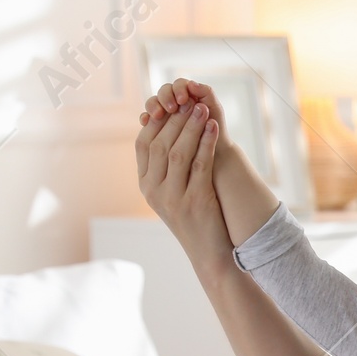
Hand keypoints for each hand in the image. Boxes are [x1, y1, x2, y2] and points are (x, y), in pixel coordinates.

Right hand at [136, 82, 232, 273]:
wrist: (209, 253)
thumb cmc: (194, 218)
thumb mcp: (173, 192)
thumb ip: (166, 167)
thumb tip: (169, 130)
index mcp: (145, 186)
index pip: (143, 144)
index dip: (157, 122)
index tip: (171, 105)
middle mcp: (154, 191)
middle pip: (160, 144)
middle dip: (175, 120)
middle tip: (189, 102)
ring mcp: (172, 198)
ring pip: (178, 152)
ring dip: (191, 126)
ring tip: (202, 109)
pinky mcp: (194, 201)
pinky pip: (199, 165)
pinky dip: (206, 143)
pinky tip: (213, 127)